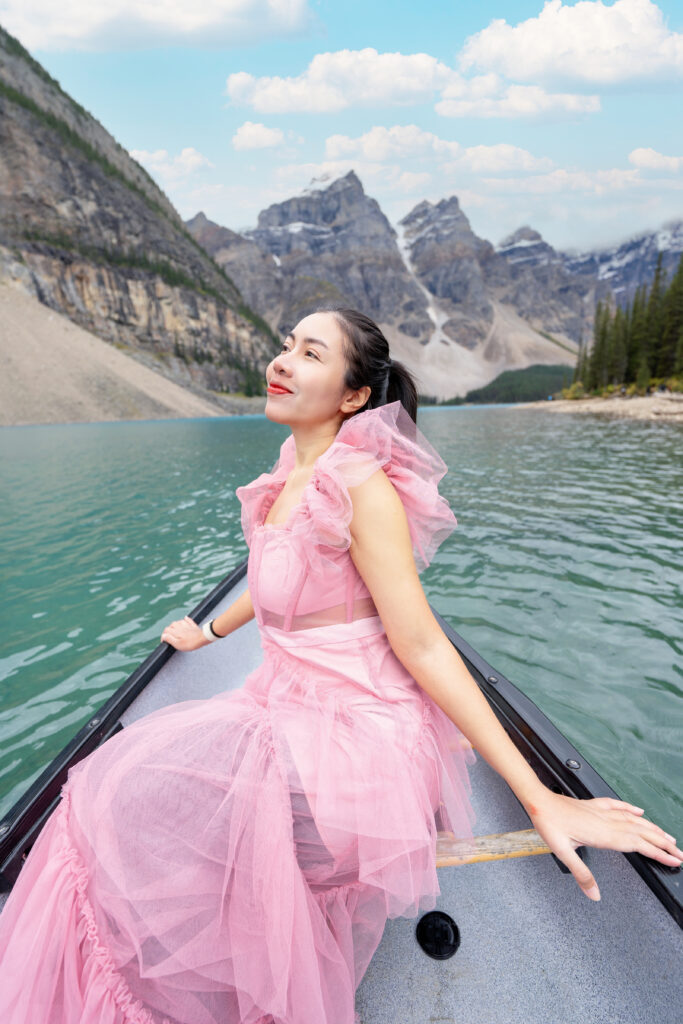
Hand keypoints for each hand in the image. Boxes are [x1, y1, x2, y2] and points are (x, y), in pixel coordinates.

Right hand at [160, 615, 206, 650]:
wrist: (202, 638)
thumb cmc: (190, 643)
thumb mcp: (177, 644)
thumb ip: (169, 639)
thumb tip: (163, 636)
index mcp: (175, 631)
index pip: (166, 630)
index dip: (164, 636)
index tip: (164, 641)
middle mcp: (179, 626)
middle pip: (171, 625)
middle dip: (169, 630)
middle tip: (170, 636)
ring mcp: (186, 625)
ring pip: (178, 622)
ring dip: (175, 625)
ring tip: (175, 630)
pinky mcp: (192, 625)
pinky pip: (188, 620)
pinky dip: (185, 619)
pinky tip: (185, 618)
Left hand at [524, 789, 682, 900]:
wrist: (538, 800)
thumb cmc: (549, 823)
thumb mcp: (563, 852)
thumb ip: (581, 874)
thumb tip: (594, 894)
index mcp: (603, 834)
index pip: (638, 845)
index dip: (658, 854)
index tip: (674, 861)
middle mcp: (607, 821)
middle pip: (642, 833)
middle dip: (663, 844)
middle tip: (680, 854)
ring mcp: (602, 811)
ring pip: (634, 820)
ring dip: (653, 829)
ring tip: (668, 837)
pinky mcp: (594, 805)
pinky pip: (617, 806)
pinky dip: (631, 809)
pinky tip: (639, 811)